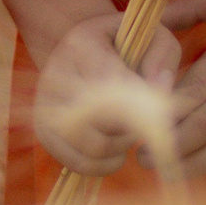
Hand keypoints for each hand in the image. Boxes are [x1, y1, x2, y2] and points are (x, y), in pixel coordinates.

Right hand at [33, 9, 182, 175]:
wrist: (84, 55)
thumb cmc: (125, 47)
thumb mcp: (149, 38)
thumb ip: (161, 56)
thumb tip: (161, 85)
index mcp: (81, 44)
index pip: (114, 83)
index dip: (142, 105)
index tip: (161, 112)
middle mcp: (55, 74)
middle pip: (102, 119)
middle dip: (133, 129)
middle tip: (146, 126)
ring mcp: (45, 105)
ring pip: (91, 146)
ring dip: (120, 149)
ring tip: (130, 136)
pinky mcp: (44, 131)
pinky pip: (76, 162)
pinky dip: (103, 166)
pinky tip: (116, 151)